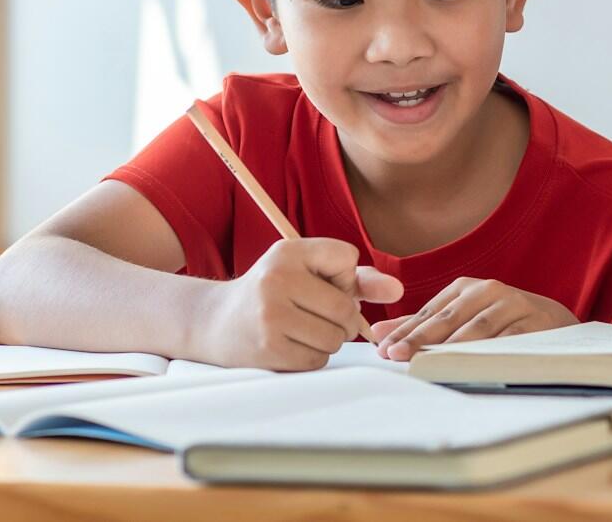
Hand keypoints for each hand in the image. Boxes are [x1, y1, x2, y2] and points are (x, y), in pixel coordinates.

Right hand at [193, 238, 403, 369]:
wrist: (214, 321)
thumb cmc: (272, 293)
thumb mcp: (306, 272)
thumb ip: (357, 279)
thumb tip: (397, 291)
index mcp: (288, 251)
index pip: (347, 258)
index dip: (344, 277)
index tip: (322, 283)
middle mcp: (277, 279)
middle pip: (346, 307)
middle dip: (345, 319)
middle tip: (324, 317)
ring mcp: (271, 316)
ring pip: (335, 337)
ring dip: (330, 340)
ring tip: (305, 330)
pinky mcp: (268, 349)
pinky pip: (317, 359)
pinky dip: (313, 357)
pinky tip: (293, 345)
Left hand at [369, 279, 577, 359]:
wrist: (554, 320)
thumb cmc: (500, 320)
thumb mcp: (462, 316)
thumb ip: (421, 324)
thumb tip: (376, 332)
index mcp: (466, 287)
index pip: (429, 312)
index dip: (405, 331)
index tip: (383, 349)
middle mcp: (488, 290)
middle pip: (448, 319)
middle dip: (420, 339)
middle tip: (396, 355)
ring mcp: (513, 304)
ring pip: (476, 329)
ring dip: (451, 348)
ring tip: (428, 363)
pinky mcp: (534, 322)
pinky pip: (507, 341)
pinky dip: (489, 353)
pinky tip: (471, 365)